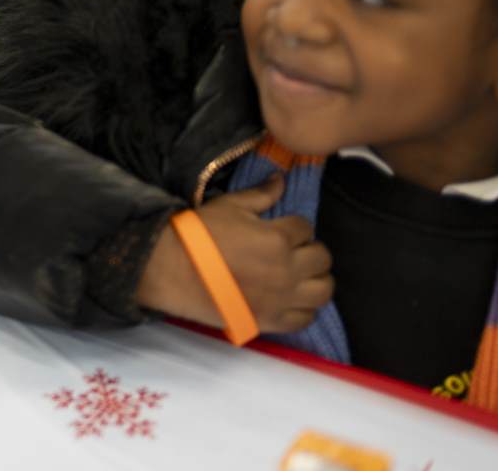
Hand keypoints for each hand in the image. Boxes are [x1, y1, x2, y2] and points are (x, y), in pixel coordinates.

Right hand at [136, 176, 334, 334]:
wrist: (173, 271)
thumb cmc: (199, 234)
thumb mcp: (228, 206)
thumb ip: (260, 194)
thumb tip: (281, 178)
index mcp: (278, 237)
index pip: (306, 227)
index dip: (295, 225)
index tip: (283, 228)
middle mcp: (288, 268)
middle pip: (322, 258)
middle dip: (311, 250)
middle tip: (294, 250)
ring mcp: (283, 298)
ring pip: (324, 290)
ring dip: (317, 279)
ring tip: (301, 276)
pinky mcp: (274, 320)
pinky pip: (306, 318)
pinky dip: (305, 308)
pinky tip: (292, 299)